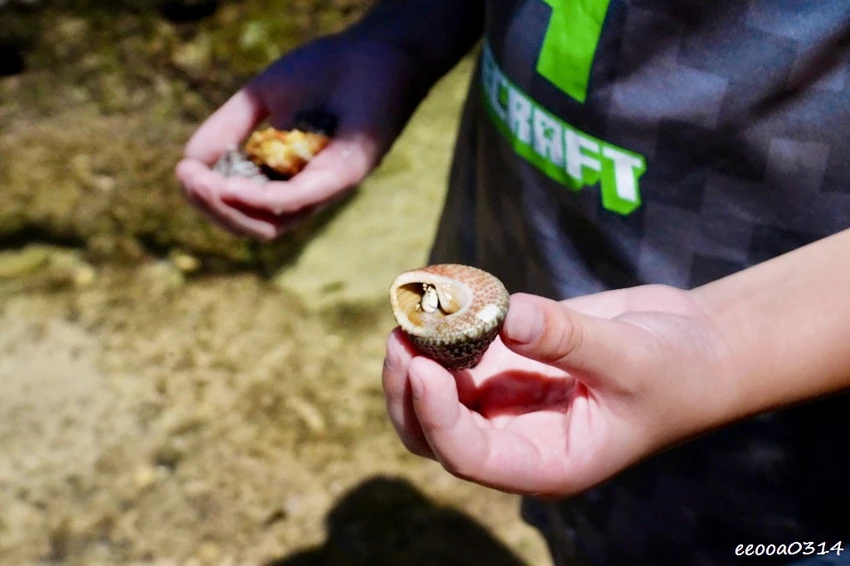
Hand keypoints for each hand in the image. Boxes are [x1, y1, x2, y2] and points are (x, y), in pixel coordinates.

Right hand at [175, 33, 427, 239]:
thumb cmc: (323, 71)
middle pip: (255, 226)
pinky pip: (299, 198)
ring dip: (230, 209)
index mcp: (286, 178)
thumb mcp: (259, 99)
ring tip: (201, 184)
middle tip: (187, 180)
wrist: (373, 48)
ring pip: (273, 223)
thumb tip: (188, 164)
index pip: (243, 209)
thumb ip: (227, 130)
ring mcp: (328, 187)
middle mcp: (308, 192)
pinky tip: (229, 185)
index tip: (184, 172)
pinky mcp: (347, 173)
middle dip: (213, 209)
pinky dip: (261, 197)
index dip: (208, 198)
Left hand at [382, 286, 740, 496]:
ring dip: (416, 355)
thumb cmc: (679, 371)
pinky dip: (443, 328)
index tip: (421, 366)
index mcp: (546, 462)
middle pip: (434, 433)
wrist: (698, 346)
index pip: (470, 456)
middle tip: (401, 336)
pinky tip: (442, 294)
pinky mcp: (509, 362)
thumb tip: (506, 314)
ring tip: (412, 308)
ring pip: (437, 392)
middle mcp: (518, 439)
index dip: (437, 416)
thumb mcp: (632, 359)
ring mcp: (510, 400)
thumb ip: (569, 339)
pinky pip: (460, 352)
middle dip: (407, 390)